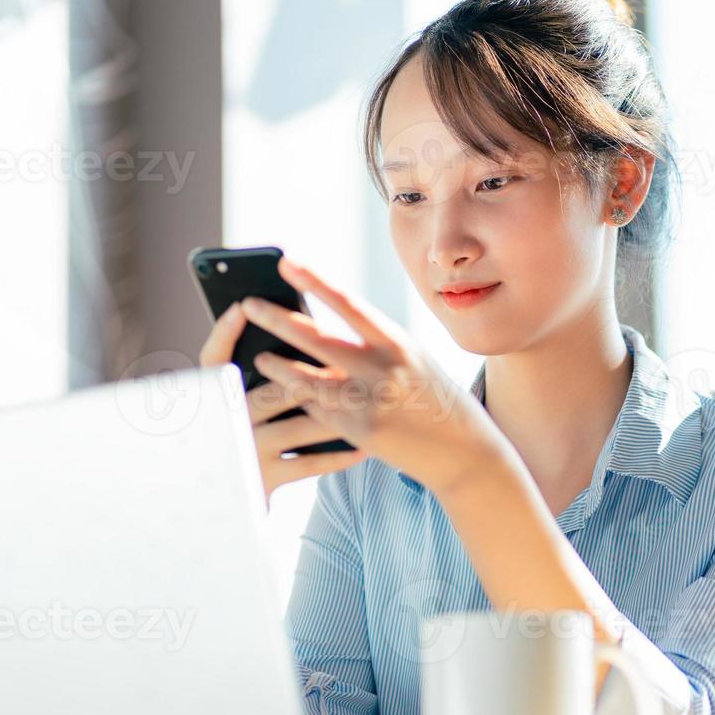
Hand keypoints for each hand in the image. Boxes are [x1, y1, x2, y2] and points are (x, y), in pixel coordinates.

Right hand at [198, 301, 367, 509]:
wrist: (215, 499)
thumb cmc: (242, 435)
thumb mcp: (236, 404)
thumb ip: (256, 377)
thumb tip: (296, 331)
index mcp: (214, 396)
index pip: (213, 357)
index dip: (225, 332)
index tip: (243, 307)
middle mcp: (226, 422)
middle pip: (271, 392)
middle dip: (310, 376)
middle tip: (345, 365)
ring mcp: (245, 451)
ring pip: (297, 427)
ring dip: (337, 415)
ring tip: (368, 403)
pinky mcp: (263, 479)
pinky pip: (308, 464)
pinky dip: (339, 455)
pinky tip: (363, 447)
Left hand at [240, 256, 506, 495]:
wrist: (465, 452)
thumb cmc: (437, 399)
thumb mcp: (415, 360)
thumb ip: (376, 346)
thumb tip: (326, 332)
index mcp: (398, 342)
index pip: (348, 303)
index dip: (314, 280)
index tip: (287, 262)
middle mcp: (383, 368)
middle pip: (316, 338)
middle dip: (277, 319)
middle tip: (248, 304)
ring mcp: (370, 402)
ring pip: (307, 379)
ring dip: (278, 366)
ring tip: (260, 357)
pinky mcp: (360, 432)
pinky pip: (318, 411)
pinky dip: (301, 400)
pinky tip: (288, 394)